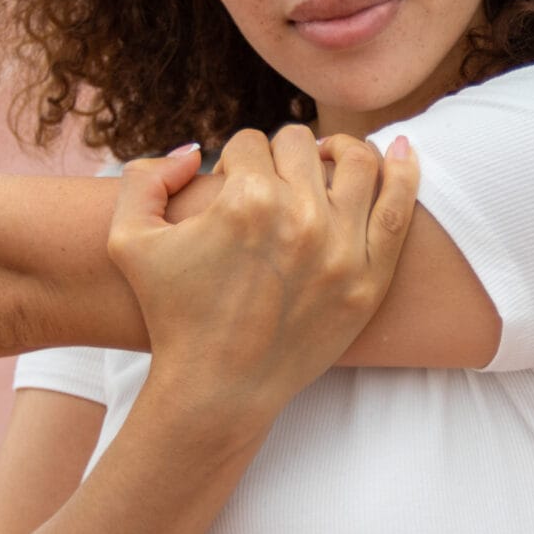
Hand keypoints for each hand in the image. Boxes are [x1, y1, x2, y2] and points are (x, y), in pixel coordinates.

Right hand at [105, 125, 418, 416]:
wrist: (218, 390)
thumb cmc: (173, 315)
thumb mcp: (129, 239)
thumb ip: (145, 176)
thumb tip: (195, 150)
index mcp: (246, 201)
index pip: (250, 143)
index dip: (235, 162)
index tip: (232, 189)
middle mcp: (299, 217)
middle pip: (301, 145)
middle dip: (280, 157)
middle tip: (271, 184)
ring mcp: (342, 248)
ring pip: (356, 161)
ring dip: (337, 152)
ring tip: (324, 167)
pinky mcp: (370, 279)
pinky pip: (400, 208)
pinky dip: (405, 171)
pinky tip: (401, 152)